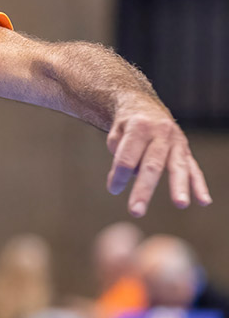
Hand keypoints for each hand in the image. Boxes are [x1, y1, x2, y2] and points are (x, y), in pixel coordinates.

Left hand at [106, 100, 210, 216]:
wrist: (144, 106)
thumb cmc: (127, 126)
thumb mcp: (116, 134)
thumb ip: (120, 154)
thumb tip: (127, 176)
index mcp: (140, 127)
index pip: (127, 157)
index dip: (119, 175)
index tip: (113, 189)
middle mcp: (161, 133)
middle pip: (152, 165)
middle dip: (144, 190)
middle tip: (136, 211)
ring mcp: (176, 142)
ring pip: (177, 167)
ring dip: (179, 187)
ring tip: (180, 204)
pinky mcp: (185, 150)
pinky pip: (193, 169)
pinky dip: (199, 185)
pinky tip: (204, 201)